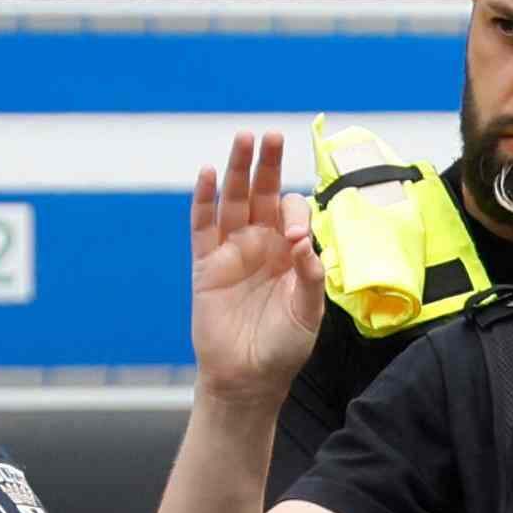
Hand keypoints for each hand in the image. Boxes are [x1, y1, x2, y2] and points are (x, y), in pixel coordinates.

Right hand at [186, 139, 323, 402]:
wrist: (247, 379)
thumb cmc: (283, 347)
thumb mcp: (308, 313)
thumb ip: (310, 275)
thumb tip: (303, 241)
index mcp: (290, 252)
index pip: (292, 213)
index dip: (295, 215)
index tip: (295, 238)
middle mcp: (262, 245)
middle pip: (263, 193)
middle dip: (267, 163)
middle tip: (270, 134)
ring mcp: (232, 252)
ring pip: (233, 200)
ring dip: (237, 169)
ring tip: (242, 138)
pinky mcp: (206, 265)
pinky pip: (202, 226)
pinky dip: (203, 200)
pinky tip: (206, 174)